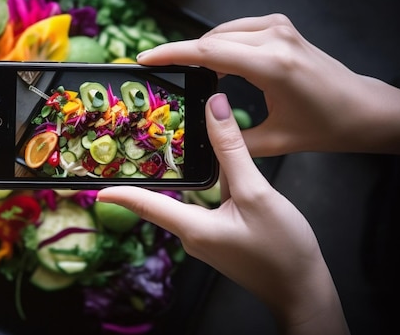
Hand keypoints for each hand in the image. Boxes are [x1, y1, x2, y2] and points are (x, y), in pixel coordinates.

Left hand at [97, 93, 348, 334]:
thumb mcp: (256, 192)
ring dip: (191, 172)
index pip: (146, 205)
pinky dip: (214, 183)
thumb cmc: (282, 249)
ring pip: (194, 197)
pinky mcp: (224, 236)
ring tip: (187, 140)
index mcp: (193, 227)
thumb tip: (214, 110)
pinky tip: (227, 164)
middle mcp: (194, 234)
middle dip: (157, 171)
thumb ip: (233, 150)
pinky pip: (210, 204)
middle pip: (168, 196)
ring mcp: (209, 237)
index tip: (96, 186)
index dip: (120, 193)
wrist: (304, 288)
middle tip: (144, 140)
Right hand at [136, 13, 399, 158]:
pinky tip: (215, 66)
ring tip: (188, 76)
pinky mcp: (280, 26)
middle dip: (183, 56)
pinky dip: (220, 45)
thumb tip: (199, 135)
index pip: (208, 51)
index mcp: (272, 65)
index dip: (171, 54)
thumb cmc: (325, 127)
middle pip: (211, 40)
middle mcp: (274, 37)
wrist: (363, 108)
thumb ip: (231, 140)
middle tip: (162, 75)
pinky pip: (236, 29)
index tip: (144, 59)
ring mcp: (279, 27)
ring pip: (221, 32)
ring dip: (202, 51)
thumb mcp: (275, 141)